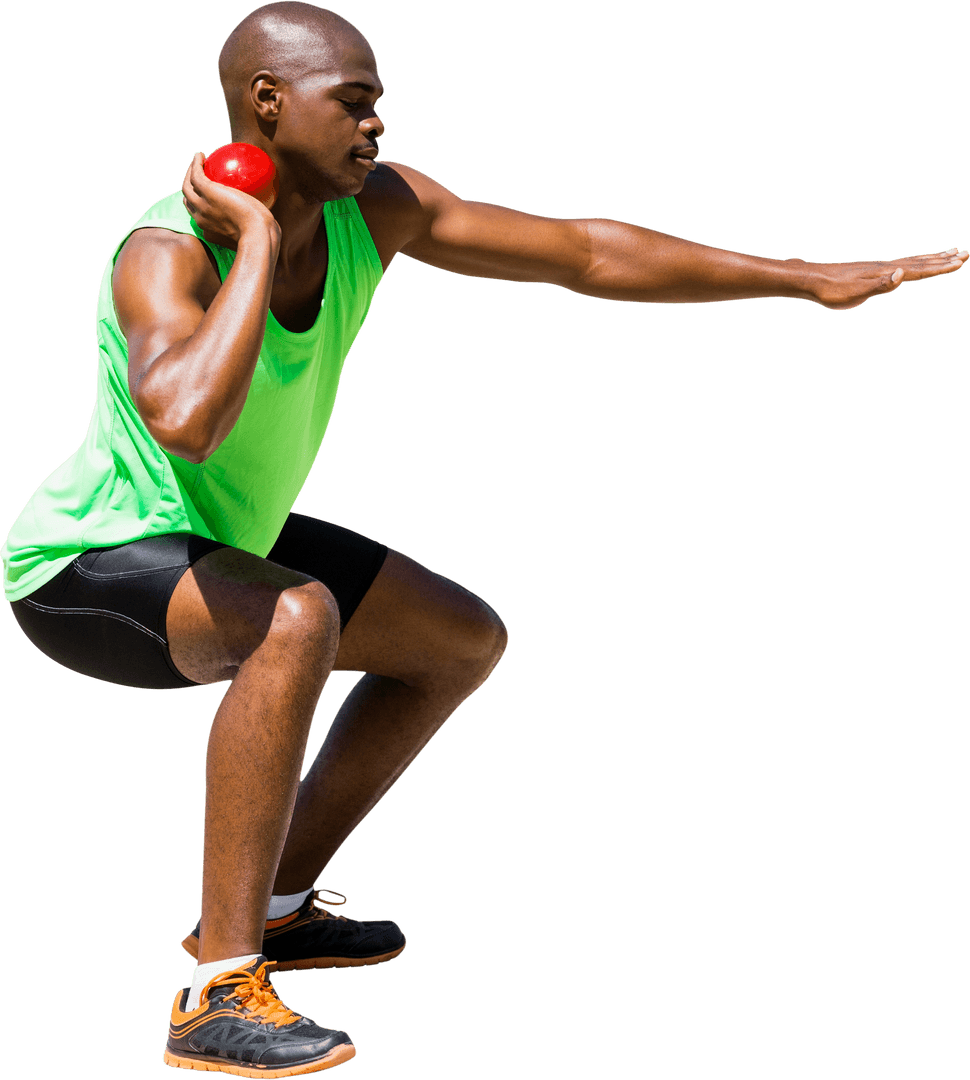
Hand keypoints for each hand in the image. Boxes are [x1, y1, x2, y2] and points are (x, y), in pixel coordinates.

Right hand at [181, 152, 280, 249]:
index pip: (199, 216)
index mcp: (209, 231)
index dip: (199, 205)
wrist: (257, 234)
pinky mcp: (207, 191)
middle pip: (188, 200)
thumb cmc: (261, 235)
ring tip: (198, 161)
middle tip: (198, 175)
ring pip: (187, 186)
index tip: (206, 196)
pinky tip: (200, 155)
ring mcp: (202, 205)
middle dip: (189, 187)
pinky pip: (196, 173)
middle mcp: (200, 219)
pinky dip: (195, 163)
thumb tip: (265, 219)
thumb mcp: (255, 233)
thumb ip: (253, 226)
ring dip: (189, 172)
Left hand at [810, 248, 967, 309]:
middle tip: (965, 254)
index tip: (961, 261)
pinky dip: (913, 264)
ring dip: (931, 259)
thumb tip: (902, 273)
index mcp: (885, 272)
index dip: (940, 267)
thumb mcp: (855, 293)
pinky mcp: (870, 272)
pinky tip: (910, 267)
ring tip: (947, 254)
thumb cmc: (831, 291)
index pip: (919, 270)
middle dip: (943, 260)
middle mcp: (885, 267)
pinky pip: (899, 266)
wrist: (811, 281)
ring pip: (911, 262)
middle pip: (920, 262)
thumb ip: (879, 285)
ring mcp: (878, 268)